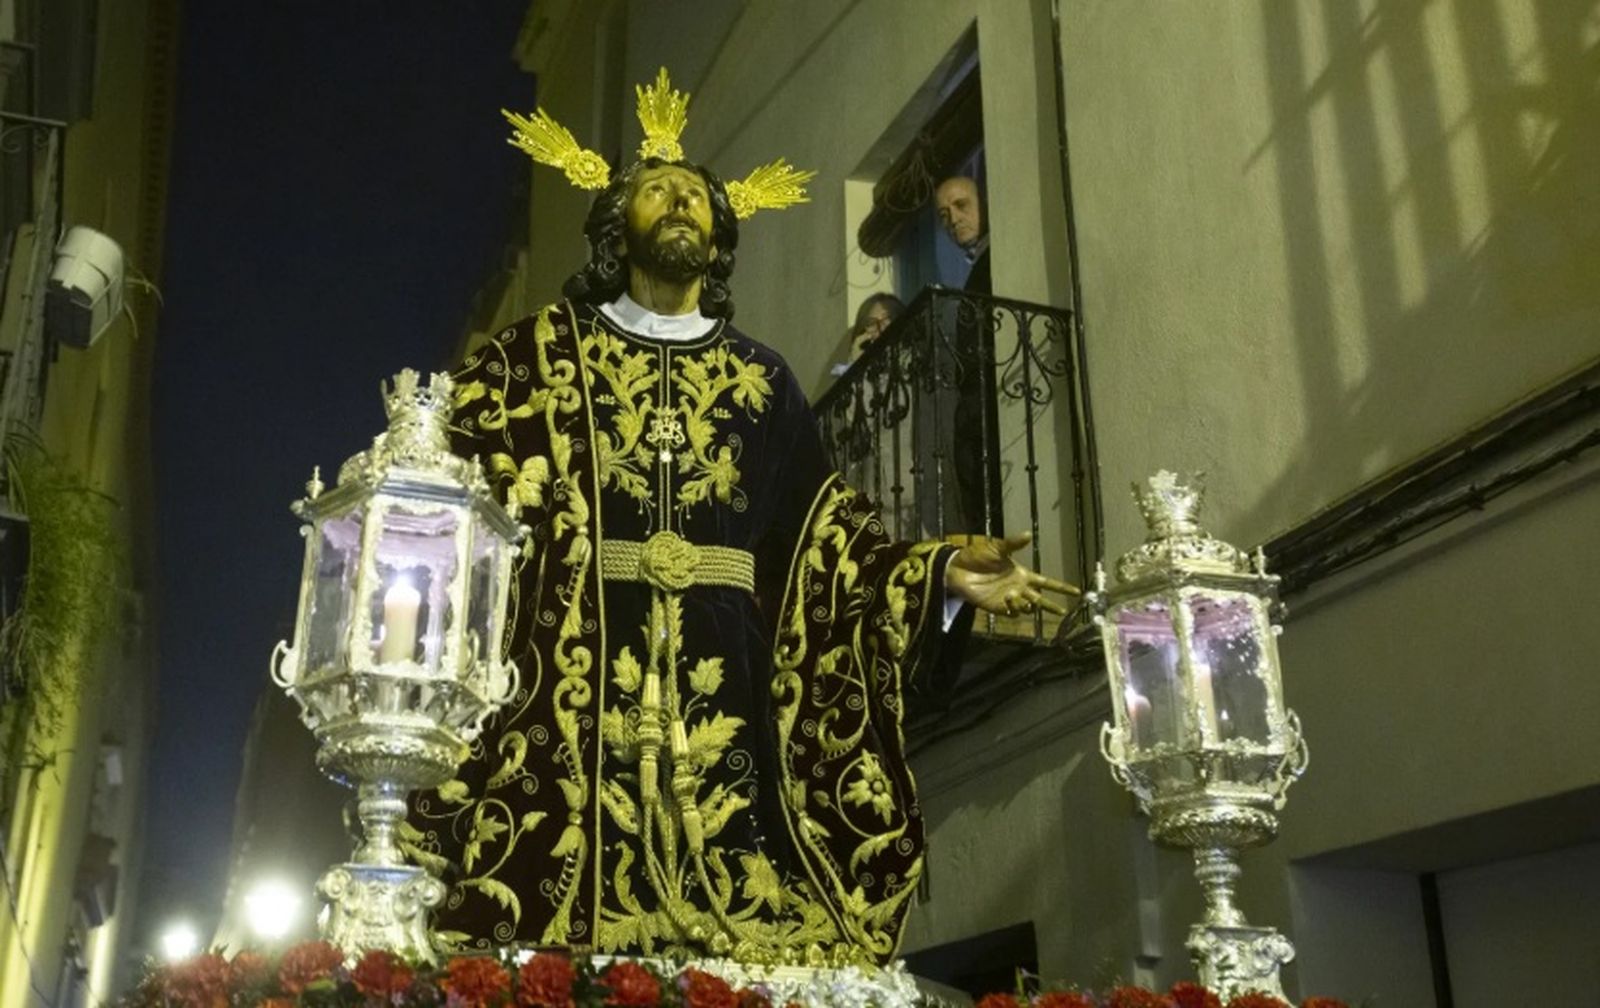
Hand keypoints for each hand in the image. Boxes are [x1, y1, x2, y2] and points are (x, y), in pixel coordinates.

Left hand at [944, 532, 1079, 616]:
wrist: (958, 568)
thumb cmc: (977, 556)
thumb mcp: (997, 547)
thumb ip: (1013, 544)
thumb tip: (1028, 534)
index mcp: (1022, 574)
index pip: (1047, 582)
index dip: (1061, 587)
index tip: (1077, 591)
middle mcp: (1019, 588)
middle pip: (1041, 600)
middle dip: (1052, 606)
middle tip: (1063, 611)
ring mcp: (1009, 599)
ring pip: (1028, 607)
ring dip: (1027, 603)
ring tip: (1014, 593)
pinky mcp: (998, 607)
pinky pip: (1012, 612)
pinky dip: (1014, 607)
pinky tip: (1009, 598)